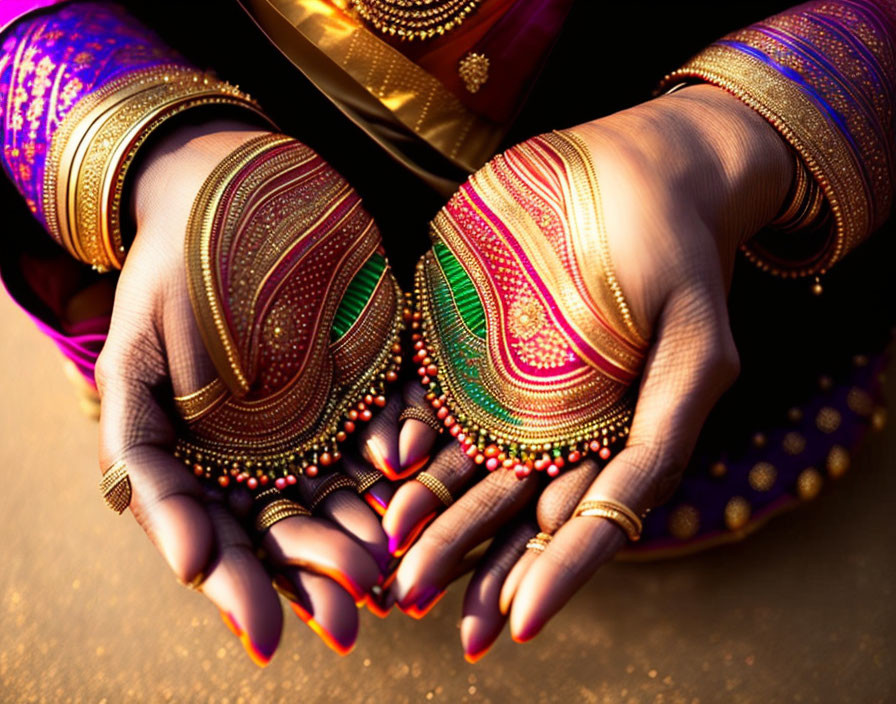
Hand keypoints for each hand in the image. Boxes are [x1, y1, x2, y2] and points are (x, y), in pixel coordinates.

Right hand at [95, 121, 390, 661]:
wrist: (230, 194)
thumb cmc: (169, 275)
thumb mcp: (134, 362)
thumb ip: (142, 456)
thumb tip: (187, 561)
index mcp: (206, 459)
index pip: (223, 538)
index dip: (241, 589)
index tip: (262, 636)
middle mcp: (268, 451)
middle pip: (290, 526)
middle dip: (315, 573)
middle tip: (348, 615)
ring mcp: (324, 419)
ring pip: (346, 490)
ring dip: (364, 533)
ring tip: (382, 573)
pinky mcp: (370, 381)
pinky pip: (393, 423)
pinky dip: (401, 448)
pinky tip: (405, 468)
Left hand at [378, 85, 793, 652]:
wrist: (645, 169)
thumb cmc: (682, 257)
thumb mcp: (698, 355)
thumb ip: (661, 442)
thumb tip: (604, 525)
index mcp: (612, 439)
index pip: (576, 521)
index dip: (547, 573)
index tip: (514, 621)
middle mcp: (557, 422)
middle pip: (509, 500)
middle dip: (466, 552)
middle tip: (416, 596)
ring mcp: (510, 380)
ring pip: (464, 455)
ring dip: (430, 505)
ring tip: (392, 547)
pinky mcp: (473, 334)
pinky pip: (435, 387)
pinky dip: (410, 426)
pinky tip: (384, 457)